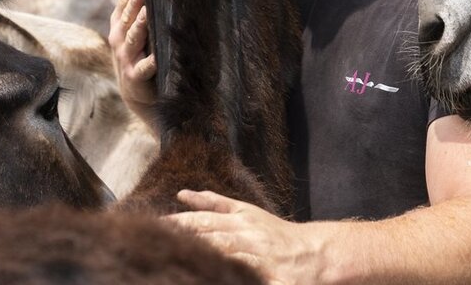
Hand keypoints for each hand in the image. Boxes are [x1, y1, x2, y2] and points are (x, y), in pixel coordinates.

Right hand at [109, 0, 156, 126]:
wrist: (136, 92)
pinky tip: (158, 57)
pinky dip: (151, 62)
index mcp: (119, 24)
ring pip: (134, 38)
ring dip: (140, 25)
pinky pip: (145, 67)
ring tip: (147, 12)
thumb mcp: (129, 23)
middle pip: (128, 16)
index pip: (123, 1)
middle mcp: (119, 39)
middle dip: (135, 0)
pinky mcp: (135, 76)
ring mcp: (126, 57)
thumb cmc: (136, 51)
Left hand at [165, 190, 322, 284]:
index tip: (155, 226)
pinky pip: (251, 280)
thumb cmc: (275, 233)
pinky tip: (217, 278)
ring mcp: (261, 258)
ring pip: (231, 258)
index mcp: (240, 220)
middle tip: (160, 243)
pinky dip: (236, 278)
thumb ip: (215, 203)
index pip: (204, 220)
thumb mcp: (246, 211)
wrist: (315, 251)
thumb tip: (182, 194)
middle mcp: (249, 237)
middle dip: (187, 240)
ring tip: (184, 263)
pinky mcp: (274, 279)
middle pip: (213, 238)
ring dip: (208, 260)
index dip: (180, 223)